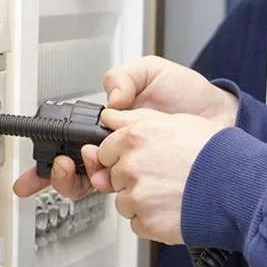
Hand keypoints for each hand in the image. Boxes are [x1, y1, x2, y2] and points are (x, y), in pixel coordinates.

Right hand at [12, 57, 237, 200]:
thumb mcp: (152, 71)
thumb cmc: (188, 94)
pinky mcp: (151, 183)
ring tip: (96, 168)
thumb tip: (111, 102)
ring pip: (95, 186)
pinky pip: (127, 195)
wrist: (220, 116)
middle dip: (62, 174)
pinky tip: (116, 179)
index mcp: (111, 125)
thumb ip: (124, 77)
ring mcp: (132, 168)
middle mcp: (117, 150)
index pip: (71, 144)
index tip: (46, 162)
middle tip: (67, 165)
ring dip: (85, 181)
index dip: (49, 159)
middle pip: (76, 172)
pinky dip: (117, 192)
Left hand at [98, 107, 223, 243]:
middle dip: (133, 179)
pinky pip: (138, 223)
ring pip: (124, 202)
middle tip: (163, 177)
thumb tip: (110, 117)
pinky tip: (173, 209)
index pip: (106, 150)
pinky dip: (152, 220)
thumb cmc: (214, 152)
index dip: (123, 156)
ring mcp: (138, 196)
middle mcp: (131, 166)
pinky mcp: (146, 222)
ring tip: (171, 194)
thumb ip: (137, 119)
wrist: (237, 185)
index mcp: (135, 137)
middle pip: (115, 177)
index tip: (140, 160)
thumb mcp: (176, 121)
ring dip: (142, 201)